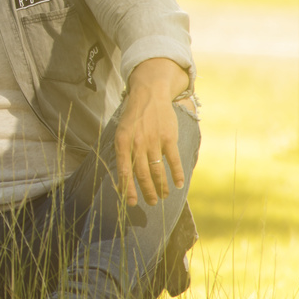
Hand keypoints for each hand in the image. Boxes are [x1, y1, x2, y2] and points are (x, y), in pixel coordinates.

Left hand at [114, 59, 189, 205]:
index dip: (127, 188)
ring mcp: (153, 141)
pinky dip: (176, 174)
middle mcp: (137, 144)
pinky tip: (178, 184)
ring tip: (163, 196)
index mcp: (122, 143)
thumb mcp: (121, 132)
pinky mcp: (168, 138)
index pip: (124, 171)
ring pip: (157, 170)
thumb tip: (123, 176)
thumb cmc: (133, 117)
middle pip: (142, 174)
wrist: (149, 95)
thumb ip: (123, 152)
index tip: (131, 203)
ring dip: (161, 186)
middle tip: (151, 202)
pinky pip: (173, 160)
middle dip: (147, 191)